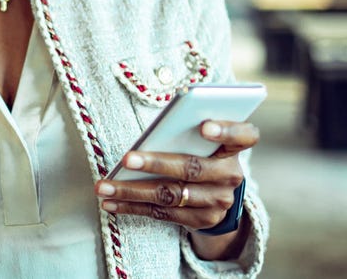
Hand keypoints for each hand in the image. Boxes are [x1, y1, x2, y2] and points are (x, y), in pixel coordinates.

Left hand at [94, 120, 258, 233]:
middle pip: (192, 168)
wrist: (214, 191)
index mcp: (234, 148)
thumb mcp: (200, 139)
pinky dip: (133, 207)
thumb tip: (152, 131)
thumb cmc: (198, 151)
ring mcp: (218, 201)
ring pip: (171, 194)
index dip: (226, 131)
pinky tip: (111, 202)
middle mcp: (231, 176)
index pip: (243, 136)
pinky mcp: (202, 220)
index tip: (204, 126)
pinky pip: (163, 213)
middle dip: (156, 163)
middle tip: (126, 159)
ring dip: (132, 190)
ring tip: (104, 186)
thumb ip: (186, 131)